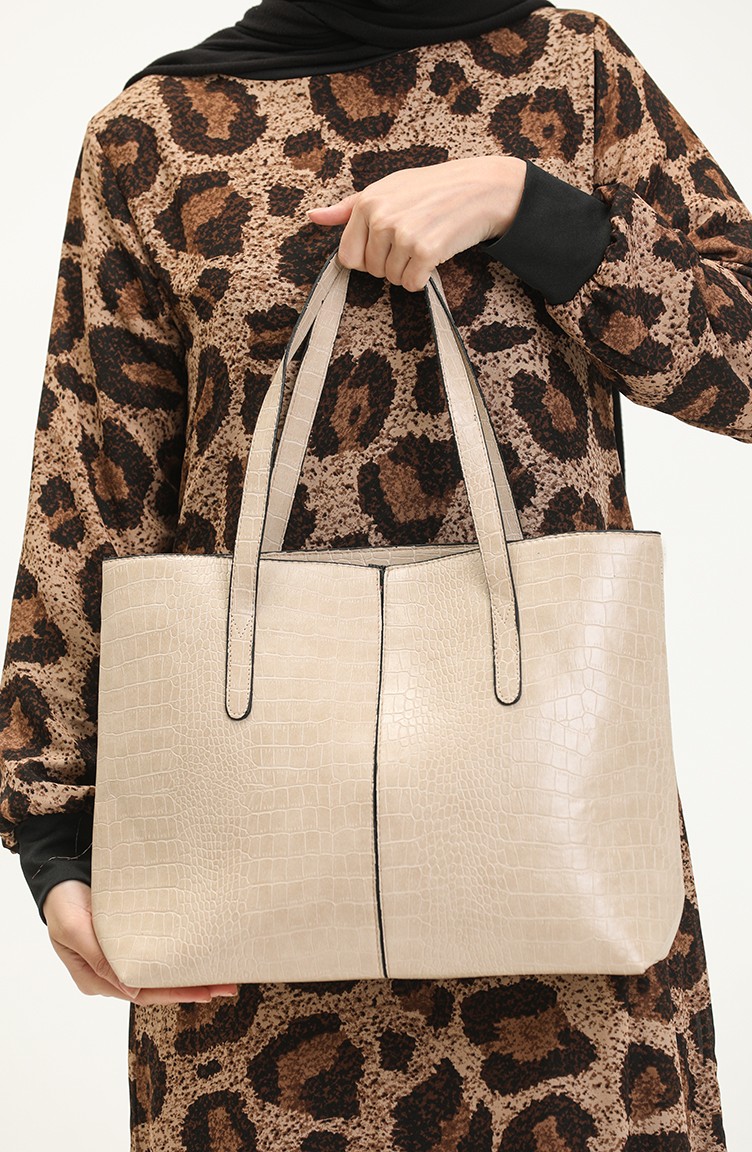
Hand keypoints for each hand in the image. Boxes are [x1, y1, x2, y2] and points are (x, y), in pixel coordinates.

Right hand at [43, 880, 238, 1004]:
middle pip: (155, 987)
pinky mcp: (127, 938)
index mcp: (95, 978)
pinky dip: (177, 955)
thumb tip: (131, 991)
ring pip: (158, 972)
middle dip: (189, 988)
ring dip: (188, 973)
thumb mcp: (74, 930)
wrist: (58, 876)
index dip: (173, 994)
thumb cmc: (63, 903)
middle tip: (224, 986)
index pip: (141, 993)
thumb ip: (99, 960)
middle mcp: (109, 973)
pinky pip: (156, 952)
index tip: (203, 992)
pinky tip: (197, 955)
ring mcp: (118, 956)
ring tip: (220, 975)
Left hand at [307, 154, 525, 291]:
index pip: (348, 256)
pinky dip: (423, 277)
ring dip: (408, 270)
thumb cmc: (430, 189)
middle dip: (389, 264)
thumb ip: (348, 208)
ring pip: (392, 278)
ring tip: (424, 243)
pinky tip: (434, 256)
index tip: (386, 244)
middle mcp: (381, 217)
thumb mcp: (386, 189)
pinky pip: (412, 284)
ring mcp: (403, 234)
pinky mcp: (426, 250)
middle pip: (371, 270)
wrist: (478, 189)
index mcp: (367, 203)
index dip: (367, 258)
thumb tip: (314, 217)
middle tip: (411, 240)